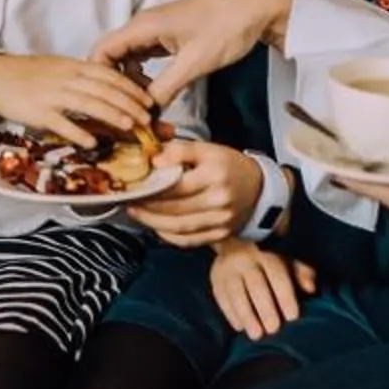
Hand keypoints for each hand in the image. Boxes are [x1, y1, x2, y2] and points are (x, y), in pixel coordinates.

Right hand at [0, 53, 153, 144]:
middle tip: (147, 119)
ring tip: (130, 126)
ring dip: (111, 114)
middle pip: (103, 90)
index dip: (130, 88)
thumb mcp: (60, 68)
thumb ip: (85, 77)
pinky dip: (78, 132)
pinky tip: (93, 143)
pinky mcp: (38, 112)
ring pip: (87, 103)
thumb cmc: (30, 75)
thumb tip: (113, 91)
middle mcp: (66, 78)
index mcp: (74, 66)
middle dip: (128, 104)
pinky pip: (62, 123)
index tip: (148, 101)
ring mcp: (52, 95)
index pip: (109, 75)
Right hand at [91, 0, 290, 106]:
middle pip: (111, 56)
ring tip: (142, 107)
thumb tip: (145, 114)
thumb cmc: (227, 28)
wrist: (255, 8)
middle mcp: (143, 25)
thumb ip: (165, 88)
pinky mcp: (167, 37)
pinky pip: (143, 58)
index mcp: (143, 26)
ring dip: (130, 83)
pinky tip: (154, 93)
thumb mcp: (195, 63)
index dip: (100, 80)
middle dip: (115, 85)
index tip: (110, 105)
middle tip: (126, 112)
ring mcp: (155, 31)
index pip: (102, 51)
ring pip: (127, 59)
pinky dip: (143, 76)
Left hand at [134, 140, 267, 248]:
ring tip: (136, 213)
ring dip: (152, 222)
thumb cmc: (229, 166)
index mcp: (215, 175)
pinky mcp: (220, 235)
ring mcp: (221, 221)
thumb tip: (154, 160)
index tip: (134, 186)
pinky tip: (155, 225)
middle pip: (175, 209)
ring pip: (179, 227)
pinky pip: (188, 240)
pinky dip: (168, 235)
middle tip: (128, 201)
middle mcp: (219, 201)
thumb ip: (180, 150)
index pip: (176, 185)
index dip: (152, 188)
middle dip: (147, 207)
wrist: (259, 188)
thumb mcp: (208, 149)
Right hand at [210, 242, 317, 341]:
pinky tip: (239, 327)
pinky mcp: (215, 277)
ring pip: (236, 292)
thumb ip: (302, 273)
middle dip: (265, 309)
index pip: (277, 275)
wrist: (236, 241)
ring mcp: (228, 267)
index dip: (285, 296)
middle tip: (273, 329)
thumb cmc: (269, 258)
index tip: (292, 317)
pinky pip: (221, 296)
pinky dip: (230, 313)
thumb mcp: (287, 260)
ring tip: (256, 335)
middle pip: (256, 285)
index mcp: (267, 253)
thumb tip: (311, 288)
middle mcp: (246, 258)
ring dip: (246, 315)